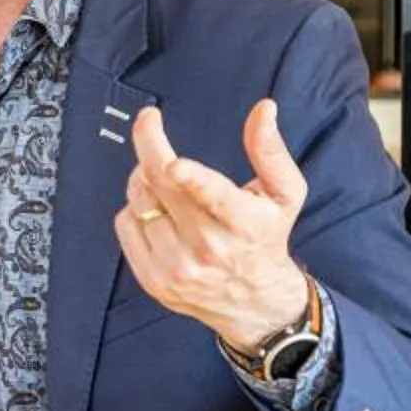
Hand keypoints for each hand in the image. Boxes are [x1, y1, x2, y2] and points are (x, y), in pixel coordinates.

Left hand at [116, 100, 312, 352]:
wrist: (254, 301)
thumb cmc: (266, 237)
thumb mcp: (285, 194)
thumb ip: (270, 150)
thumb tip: (265, 108)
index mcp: (244, 223)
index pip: (214, 198)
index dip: (191, 179)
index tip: (175, 164)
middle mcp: (208, 248)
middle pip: (161, 185)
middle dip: (150, 144)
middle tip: (149, 122)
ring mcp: (176, 266)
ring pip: (139, 199)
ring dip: (145, 178)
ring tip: (166, 180)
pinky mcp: (152, 279)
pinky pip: (125, 223)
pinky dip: (135, 207)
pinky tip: (158, 212)